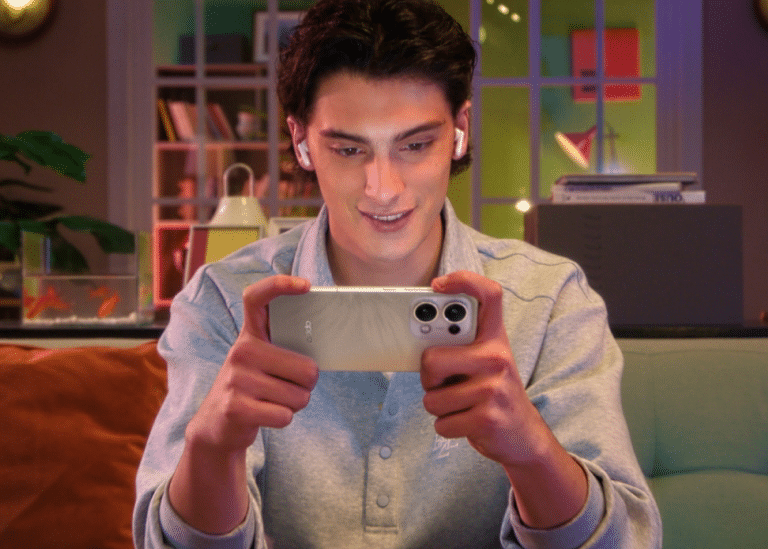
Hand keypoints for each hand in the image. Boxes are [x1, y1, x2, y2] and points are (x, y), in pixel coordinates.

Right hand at [186, 274, 318, 452]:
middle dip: (307, 385)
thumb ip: (285, 350)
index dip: (280, 285)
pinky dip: (283, 419)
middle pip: (308, 369)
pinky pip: (285, 415)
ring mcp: (237, 378)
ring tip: (272, 401)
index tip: (306, 286)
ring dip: (294, 404)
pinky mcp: (235, 407)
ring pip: (299, 396)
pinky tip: (264, 415)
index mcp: (251, 335)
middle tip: (287, 386)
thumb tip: (325, 349)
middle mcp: (241, 351)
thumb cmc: (253, 389)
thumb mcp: (262, 362)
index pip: (257, 298)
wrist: (215, 426)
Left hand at [421, 270, 549, 466]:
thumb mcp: (484, 361)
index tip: (438, 284)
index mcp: (495, 338)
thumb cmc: (491, 392)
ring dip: (439, 407)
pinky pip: (441, 422)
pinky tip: (467, 421)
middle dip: (428, 378)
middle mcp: (497, 357)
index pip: (489, 295)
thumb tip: (415, 335)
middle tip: (444, 383)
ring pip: (432, 398)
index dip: (463, 280)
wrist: (523, 435)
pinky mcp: (488, 418)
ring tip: (462, 404)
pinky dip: (447, 426)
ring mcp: (494, 388)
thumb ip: (459, 345)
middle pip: (431, 359)